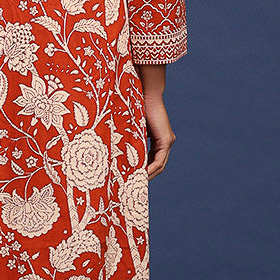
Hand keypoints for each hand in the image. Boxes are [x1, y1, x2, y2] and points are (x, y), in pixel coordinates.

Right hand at [136, 63, 175, 177]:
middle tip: (133, 186)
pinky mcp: (167, 140)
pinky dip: (151, 169)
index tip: (132, 178)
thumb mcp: (131, 127)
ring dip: (148, 175)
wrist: (147, 94)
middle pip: (157, 165)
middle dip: (146, 177)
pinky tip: (141, 175)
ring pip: (159, 165)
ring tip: (135, 184)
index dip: (143, 170)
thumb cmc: (136, 106)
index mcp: (157, 138)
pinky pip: (159, 160)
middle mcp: (165, 141)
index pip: (152, 159)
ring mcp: (167, 141)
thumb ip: (129, 137)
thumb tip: (111, 147)